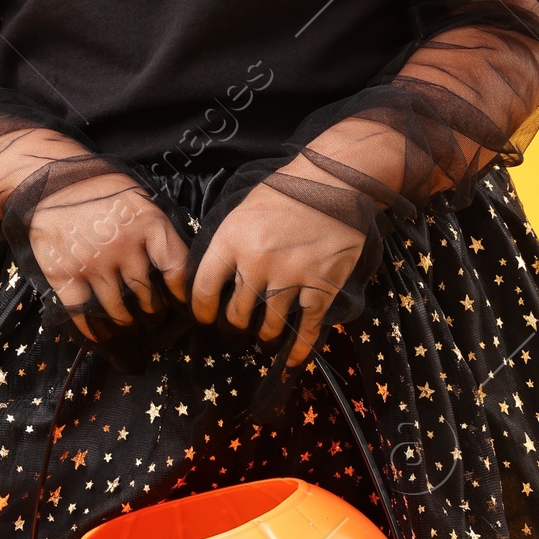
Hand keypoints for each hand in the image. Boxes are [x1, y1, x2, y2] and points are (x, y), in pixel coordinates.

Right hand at [26, 174, 189, 340]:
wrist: (48, 178)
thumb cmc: (98, 186)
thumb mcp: (136, 196)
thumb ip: (155, 228)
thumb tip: (176, 264)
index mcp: (148, 223)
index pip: (177, 268)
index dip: (180, 292)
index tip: (179, 302)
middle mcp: (124, 246)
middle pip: (147, 296)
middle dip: (152, 313)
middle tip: (151, 317)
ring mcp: (93, 263)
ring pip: (118, 311)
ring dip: (124, 323)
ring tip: (127, 323)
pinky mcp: (64, 274)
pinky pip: (83, 314)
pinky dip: (93, 330)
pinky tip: (99, 334)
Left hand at [190, 181, 365, 368]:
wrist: (336, 179)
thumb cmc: (287, 189)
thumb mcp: (244, 208)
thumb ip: (228, 242)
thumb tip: (214, 276)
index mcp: (231, 240)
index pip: (204, 290)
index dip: (202, 311)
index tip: (206, 318)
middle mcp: (257, 263)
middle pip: (237, 315)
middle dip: (235, 327)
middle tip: (237, 330)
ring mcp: (290, 278)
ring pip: (269, 327)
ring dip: (265, 337)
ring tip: (264, 338)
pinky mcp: (321, 287)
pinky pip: (307, 329)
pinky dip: (298, 349)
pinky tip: (292, 359)